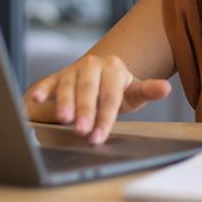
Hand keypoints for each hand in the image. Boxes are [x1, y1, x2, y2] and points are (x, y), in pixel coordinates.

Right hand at [23, 55, 171, 144]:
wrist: (97, 77)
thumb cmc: (117, 90)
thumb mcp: (134, 92)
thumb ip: (148, 90)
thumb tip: (166, 88)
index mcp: (114, 68)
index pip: (110, 96)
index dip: (105, 117)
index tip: (99, 136)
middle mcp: (93, 65)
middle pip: (89, 90)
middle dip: (85, 111)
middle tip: (82, 131)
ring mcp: (73, 69)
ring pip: (68, 86)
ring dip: (65, 103)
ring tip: (64, 120)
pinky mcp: (56, 76)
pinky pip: (48, 82)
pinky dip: (41, 90)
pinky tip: (34, 99)